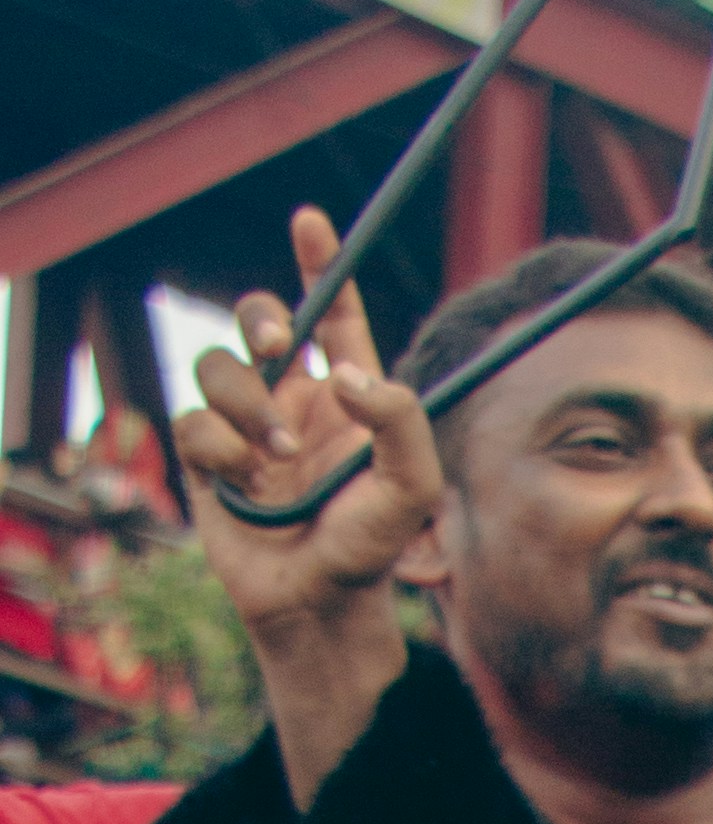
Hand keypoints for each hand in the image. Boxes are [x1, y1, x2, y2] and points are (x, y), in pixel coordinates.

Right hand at [174, 211, 440, 610]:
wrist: (320, 602)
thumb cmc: (371, 548)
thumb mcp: (411, 485)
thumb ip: (398, 418)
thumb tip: (343, 371)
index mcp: (344, 396)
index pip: (332, 315)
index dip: (320, 266)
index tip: (311, 221)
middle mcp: (292, 400)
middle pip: (258, 319)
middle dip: (261, 315)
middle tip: (281, 342)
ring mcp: (245, 427)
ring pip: (217, 365)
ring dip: (246, 400)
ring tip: (276, 453)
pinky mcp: (205, 459)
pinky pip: (192, 421)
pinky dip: (216, 445)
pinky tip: (240, 480)